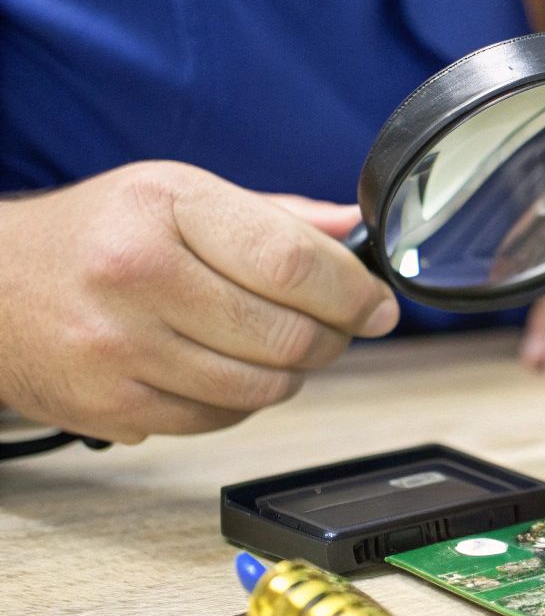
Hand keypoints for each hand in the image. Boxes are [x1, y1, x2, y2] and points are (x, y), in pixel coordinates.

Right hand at [0, 161, 398, 442]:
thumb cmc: (95, 236)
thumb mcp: (178, 195)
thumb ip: (274, 217)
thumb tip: (356, 230)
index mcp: (165, 208)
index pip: (294, 262)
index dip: (354, 292)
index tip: (379, 304)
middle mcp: (137, 275)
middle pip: (286, 333)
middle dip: (333, 337)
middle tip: (338, 328)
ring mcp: (119, 348)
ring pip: (261, 388)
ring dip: (292, 374)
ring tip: (280, 348)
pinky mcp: (111, 406)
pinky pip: (218, 420)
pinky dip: (241, 403)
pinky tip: (227, 371)